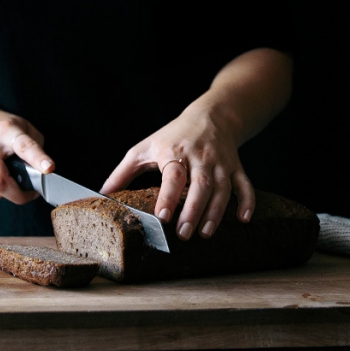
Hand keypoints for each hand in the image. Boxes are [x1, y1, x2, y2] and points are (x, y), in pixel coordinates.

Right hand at [0, 109, 54, 203]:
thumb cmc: (0, 126)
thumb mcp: (22, 127)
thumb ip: (35, 147)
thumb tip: (41, 172)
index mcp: (7, 131)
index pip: (24, 146)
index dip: (38, 159)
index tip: (49, 169)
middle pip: (0, 180)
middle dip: (18, 195)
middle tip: (30, 193)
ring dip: (7, 191)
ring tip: (11, 179)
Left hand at [100, 100, 254, 240]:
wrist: (212, 116)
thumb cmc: (172, 136)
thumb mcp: (145, 148)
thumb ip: (124, 172)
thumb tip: (102, 194)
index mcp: (175, 152)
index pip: (173, 176)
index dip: (169, 196)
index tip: (163, 217)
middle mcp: (200, 158)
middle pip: (200, 186)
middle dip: (193, 212)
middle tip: (183, 234)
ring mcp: (221, 163)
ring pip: (222, 190)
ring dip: (216, 213)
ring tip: (205, 234)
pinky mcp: (236, 167)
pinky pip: (245, 185)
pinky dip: (247, 202)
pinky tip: (244, 220)